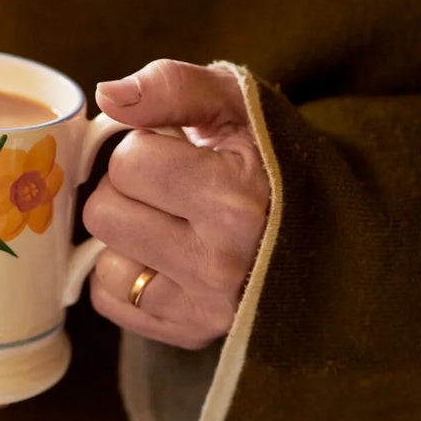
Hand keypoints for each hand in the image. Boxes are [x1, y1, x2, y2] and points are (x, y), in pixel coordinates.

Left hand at [83, 59, 269, 347]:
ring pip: (102, 261)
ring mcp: (206, 308)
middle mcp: (221, 264)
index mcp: (236, 201)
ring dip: (125, 236)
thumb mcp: (236, 104)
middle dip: (127, 189)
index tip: (180, 153)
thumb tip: (108, 95)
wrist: (319, 223)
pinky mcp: (190, 333)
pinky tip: (165, 257)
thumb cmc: (268, 156)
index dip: (145, 146)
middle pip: (103, 213)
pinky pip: (109, 300)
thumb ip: (172, 86)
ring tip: (172, 223)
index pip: (128, 162)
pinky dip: (125, 275)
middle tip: (171, 188)